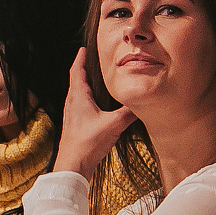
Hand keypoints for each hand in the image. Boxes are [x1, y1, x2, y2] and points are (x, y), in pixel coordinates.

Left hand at [52, 49, 131, 175]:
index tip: (84, 48)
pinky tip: (94, 106)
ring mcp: (72, 115)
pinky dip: (86, 98)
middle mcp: (72, 104)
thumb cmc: (87, 143)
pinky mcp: (75, 126)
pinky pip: (79, 105)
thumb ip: (129, 112)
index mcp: (78, 98)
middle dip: (84, 69)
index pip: (77, 71)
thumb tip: (143, 103)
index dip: (80, 59)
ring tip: (94, 80)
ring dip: (84, 84)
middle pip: (76, 80)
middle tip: (92, 60)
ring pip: (77, 93)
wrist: (72, 166)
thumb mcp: (113, 125)